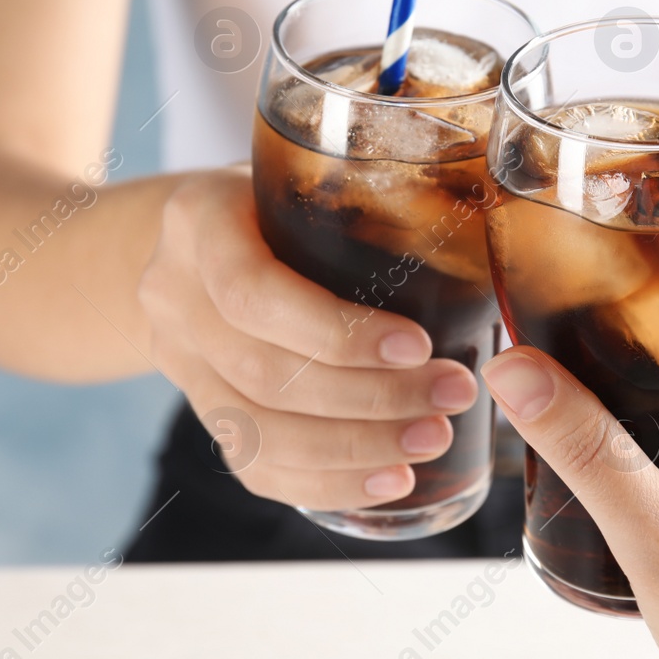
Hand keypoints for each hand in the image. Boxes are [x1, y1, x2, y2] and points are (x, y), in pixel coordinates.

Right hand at [139, 167, 479, 509]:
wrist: (192, 240)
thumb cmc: (276, 198)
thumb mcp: (304, 175)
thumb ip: (363, 197)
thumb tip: (486, 225)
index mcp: (197, 222)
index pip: (252, 294)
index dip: (337, 331)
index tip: (419, 344)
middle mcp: (172, 296)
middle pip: (264, 374)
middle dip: (369, 399)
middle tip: (451, 396)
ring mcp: (178, 361)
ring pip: (259, 434)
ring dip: (356, 448)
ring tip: (430, 440)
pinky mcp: (200, 410)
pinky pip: (255, 466)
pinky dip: (326, 483)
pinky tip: (387, 482)